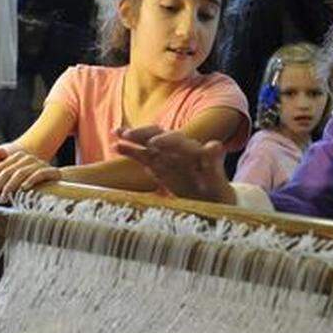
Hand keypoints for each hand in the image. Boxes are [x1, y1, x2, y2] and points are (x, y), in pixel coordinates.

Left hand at [0, 146, 59, 203]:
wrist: (60, 178)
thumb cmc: (34, 180)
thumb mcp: (17, 176)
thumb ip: (2, 173)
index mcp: (15, 157)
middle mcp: (25, 158)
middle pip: (6, 171)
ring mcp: (38, 163)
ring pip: (19, 173)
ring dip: (9, 187)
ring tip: (3, 199)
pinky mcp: (50, 170)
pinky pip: (38, 175)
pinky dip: (30, 181)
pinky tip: (23, 189)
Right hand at [113, 126, 234, 203]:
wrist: (211, 200)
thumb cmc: (216, 190)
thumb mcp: (217, 180)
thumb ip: (213, 162)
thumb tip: (215, 144)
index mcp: (193, 150)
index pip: (177, 140)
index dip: (165, 141)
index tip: (153, 144)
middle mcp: (178, 149)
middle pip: (159, 135)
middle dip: (144, 133)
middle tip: (128, 134)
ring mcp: (167, 156)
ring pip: (147, 142)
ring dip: (133, 137)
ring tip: (116, 132)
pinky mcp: (158, 165)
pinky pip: (142, 156)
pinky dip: (130, 150)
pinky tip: (115, 146)